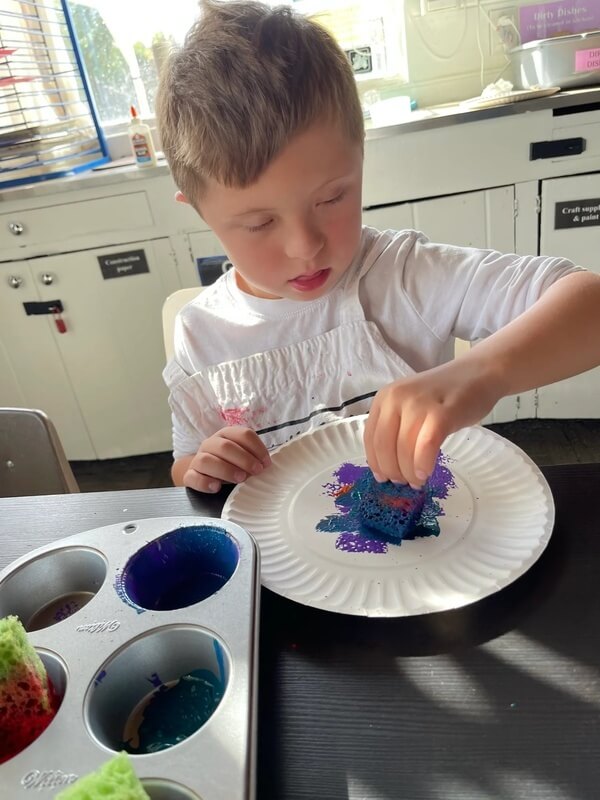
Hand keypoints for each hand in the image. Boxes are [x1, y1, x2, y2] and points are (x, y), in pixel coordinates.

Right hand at [183, 426, 270, 492]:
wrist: (201, 472)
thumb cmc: (228, 463)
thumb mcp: (241, 457)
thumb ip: (252, 458)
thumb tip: (264, 465)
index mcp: (226, 435)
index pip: (243, 434)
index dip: (257, 448)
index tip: (266, 463)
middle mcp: (210, 444)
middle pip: (225, 446)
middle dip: (244, 459)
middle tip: (256, 471)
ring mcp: (198, 459)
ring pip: (207, 460)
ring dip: (225, 469)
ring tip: (240, 479)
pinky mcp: (189, 475)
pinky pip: (193, 477)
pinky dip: (205, 482)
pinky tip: (216, 487)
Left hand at [364, 359, 499, 487]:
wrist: (479, 373)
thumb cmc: (445, 393)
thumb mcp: (411, 404)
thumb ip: (397, 426)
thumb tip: (388, 466)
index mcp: (385, 397)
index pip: (370, 437)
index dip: (375, 462)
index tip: (382, 478)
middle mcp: (397, 398)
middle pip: (384, 446)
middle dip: (392, 472)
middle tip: (403, 483)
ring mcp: (419, 405)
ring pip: (404, 450)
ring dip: (408, 473)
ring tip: (417, 481)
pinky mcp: (442, 414)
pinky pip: (425, 447)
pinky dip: (422, 465)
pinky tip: (425, 473)